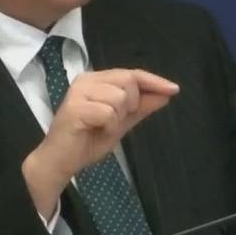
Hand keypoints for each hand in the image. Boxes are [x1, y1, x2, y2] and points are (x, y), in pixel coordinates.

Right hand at [23, 69, 178, 216]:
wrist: (61, 161)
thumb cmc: (88, 140)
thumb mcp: (122, 122)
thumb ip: (141, 107)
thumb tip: (166, 94)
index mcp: (96, 80)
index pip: (131, 73)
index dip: (153, 81)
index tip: (174, 89)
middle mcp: (86, 80)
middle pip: (128, 80)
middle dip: (131, 104)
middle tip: (115, 120)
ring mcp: (78, 92)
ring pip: (119, 97)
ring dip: (117, 118)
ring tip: (101, 127)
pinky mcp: (74, 108)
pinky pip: (108, 112)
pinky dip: (108, 126)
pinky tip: (95, 131)